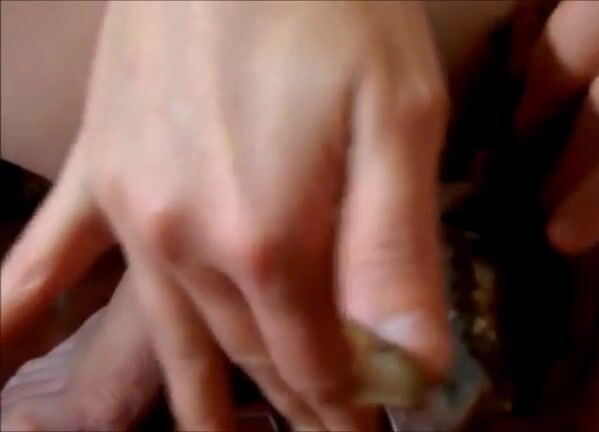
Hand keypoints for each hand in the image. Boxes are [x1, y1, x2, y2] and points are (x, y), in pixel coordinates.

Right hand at [1, 2, 450, 429]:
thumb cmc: (334, 10)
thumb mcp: (400, 121)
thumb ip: (397, 255)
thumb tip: (414, 368)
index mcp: (270, 242)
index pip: (317, 365)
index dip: (347, 409)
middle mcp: (188, 245)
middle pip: (251, 356)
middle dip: (295, 403)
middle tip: (325, 431)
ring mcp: (131, 212)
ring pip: (175, 336)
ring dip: (200, 400)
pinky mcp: (100, 174)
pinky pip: (49, 263)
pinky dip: (25, 320)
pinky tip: (5, 372)